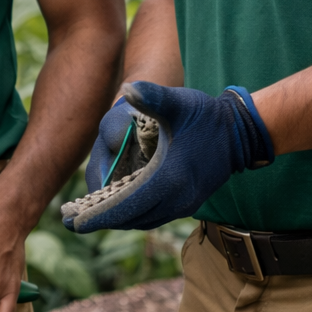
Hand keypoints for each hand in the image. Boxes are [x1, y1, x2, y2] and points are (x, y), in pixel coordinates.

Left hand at [64, 81, 273, 233]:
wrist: (240, 131)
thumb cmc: (205, 114)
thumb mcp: (177, 102)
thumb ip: (151, 96)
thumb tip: (127, 88)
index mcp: (169, 179)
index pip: (127, 206)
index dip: (98, 215)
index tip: (73, 223)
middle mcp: (177, 199)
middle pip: (131, 218)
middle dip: (100, 220)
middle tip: (71, 222)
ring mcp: (184, 204)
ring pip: (142, 220)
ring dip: (116, 220)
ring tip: (88, 218)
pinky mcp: (187, 203)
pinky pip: (153, 216)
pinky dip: (132, 215)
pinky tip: (116, 208)